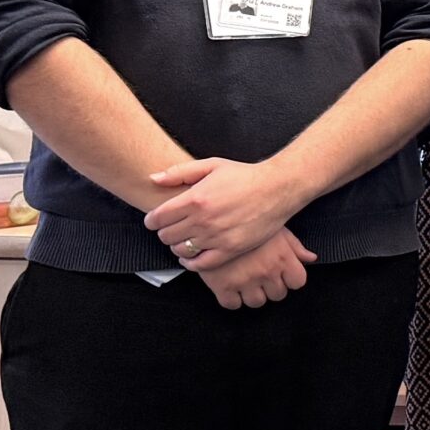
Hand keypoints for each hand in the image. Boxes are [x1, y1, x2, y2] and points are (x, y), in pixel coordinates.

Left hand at [146, 157, 305, 268]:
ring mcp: (217, 237)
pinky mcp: (230, 249)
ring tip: (184, 240)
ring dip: (178, 246)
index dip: (152, 220)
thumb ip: (179, 172)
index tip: (156, 220)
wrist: (277, 189)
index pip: (157, 218)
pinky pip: (201, 264)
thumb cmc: (245, 176)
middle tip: (172, 228)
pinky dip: (191, 263)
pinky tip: (192, 257)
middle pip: (166, 236)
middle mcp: (203, 220)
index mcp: (195, 199)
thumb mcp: (212, 165)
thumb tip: (153, 179)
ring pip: (181, 250)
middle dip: (165, 232)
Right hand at [196, 228, 316, 309]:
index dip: (290, 279)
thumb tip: (310, 258)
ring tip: (246, 280)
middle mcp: (267, 272)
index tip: (282, 274)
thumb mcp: (275, 228)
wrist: (210, 219)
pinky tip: (231, 286)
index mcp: (282, 257)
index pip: (298, 282)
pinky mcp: (222, 286)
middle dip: (271, 286)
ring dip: (253, 294)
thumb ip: (294, 246)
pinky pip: (232, 304)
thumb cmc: (245, 220)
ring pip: (257, 302)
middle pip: (278, 294)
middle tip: (260, 275)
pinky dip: (232, 298)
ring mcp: (245, 281)